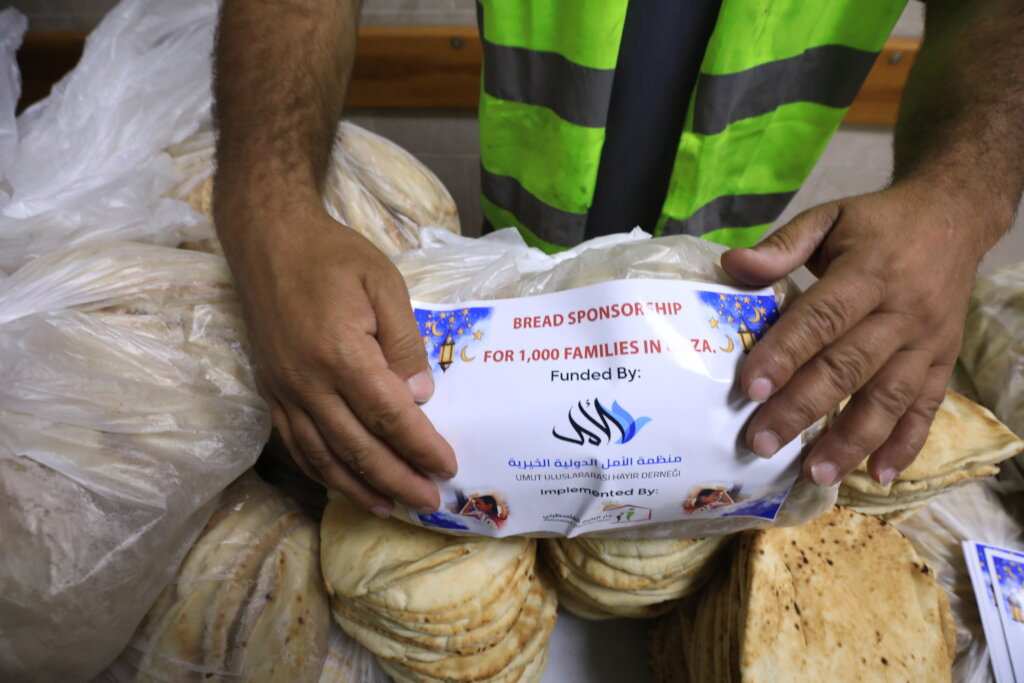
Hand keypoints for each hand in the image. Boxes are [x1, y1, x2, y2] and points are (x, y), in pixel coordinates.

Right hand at [221, 204, 455, 515]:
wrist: (269, 241)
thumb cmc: (333, 257)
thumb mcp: (384, 285)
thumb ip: (405, 344)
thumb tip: (420, 398)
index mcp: (341, 353)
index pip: (389, 415)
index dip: (419, 447)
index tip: (447, 466)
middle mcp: (307, 382)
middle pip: (357, 448)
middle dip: (397, 480)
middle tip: (429, 502)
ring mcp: (283, 391)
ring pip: (323, 456)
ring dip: (359, 488)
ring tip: (391, 507)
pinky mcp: (269, 392)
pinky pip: (295, 445)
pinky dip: (321, 472)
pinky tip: (343, 483)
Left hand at [721, 182, 990, 486]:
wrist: (955, 216)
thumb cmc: (878, 223)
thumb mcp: (829, 217)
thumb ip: (782, 245)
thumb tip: (732, 265)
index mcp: (869, 272)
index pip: (822, 318)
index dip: (786, 353)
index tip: (749, 388)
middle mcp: (902, 311)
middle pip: (849, 367)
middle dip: (802, 408)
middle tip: (761, 443)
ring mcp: (927, 342)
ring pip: (888, 397)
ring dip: (851, 440)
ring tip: (813, 474)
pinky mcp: (943, 361)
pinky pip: (927, 408)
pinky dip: (906, 445)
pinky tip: (879, 476)